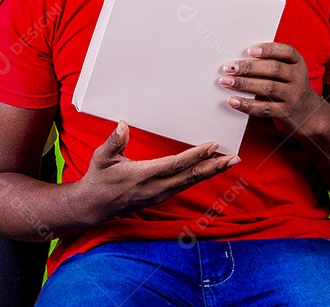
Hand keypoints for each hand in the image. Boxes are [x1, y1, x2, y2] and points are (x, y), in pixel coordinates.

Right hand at [71, 121, 238, 223]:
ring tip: (229, 162)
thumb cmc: (98, 178)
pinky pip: (185, 185)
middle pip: (190, 177)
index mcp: (143, 175)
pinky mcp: (161, 196)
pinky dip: (200, 177)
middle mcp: (156, 188)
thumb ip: (114, 141)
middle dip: (214, 167)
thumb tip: (122, 125)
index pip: (175, 164)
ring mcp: (160, 194)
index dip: (195, 156)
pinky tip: (210, 169)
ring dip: (211, 172)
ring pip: (190, 182)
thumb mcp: (101, 158)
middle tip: (234, 158)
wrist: (94, 205)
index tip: (212, 146)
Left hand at [220, 42, 327, 136]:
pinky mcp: (285, 112)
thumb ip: (270, 62)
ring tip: (226, 81)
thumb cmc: (288, 85)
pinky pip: (264, 109)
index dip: (268, 49)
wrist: (307, 113)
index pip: (287, 51)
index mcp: (297, 63)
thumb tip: (238, 60)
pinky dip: (247, 105)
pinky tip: (233, 101)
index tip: (249, 50)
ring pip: (267, 88)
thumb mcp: (288, 70)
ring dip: (244, 84)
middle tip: (229, 67)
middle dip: (249, 68)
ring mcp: (293, 96)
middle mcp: (298, 78)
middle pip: (273, 69)